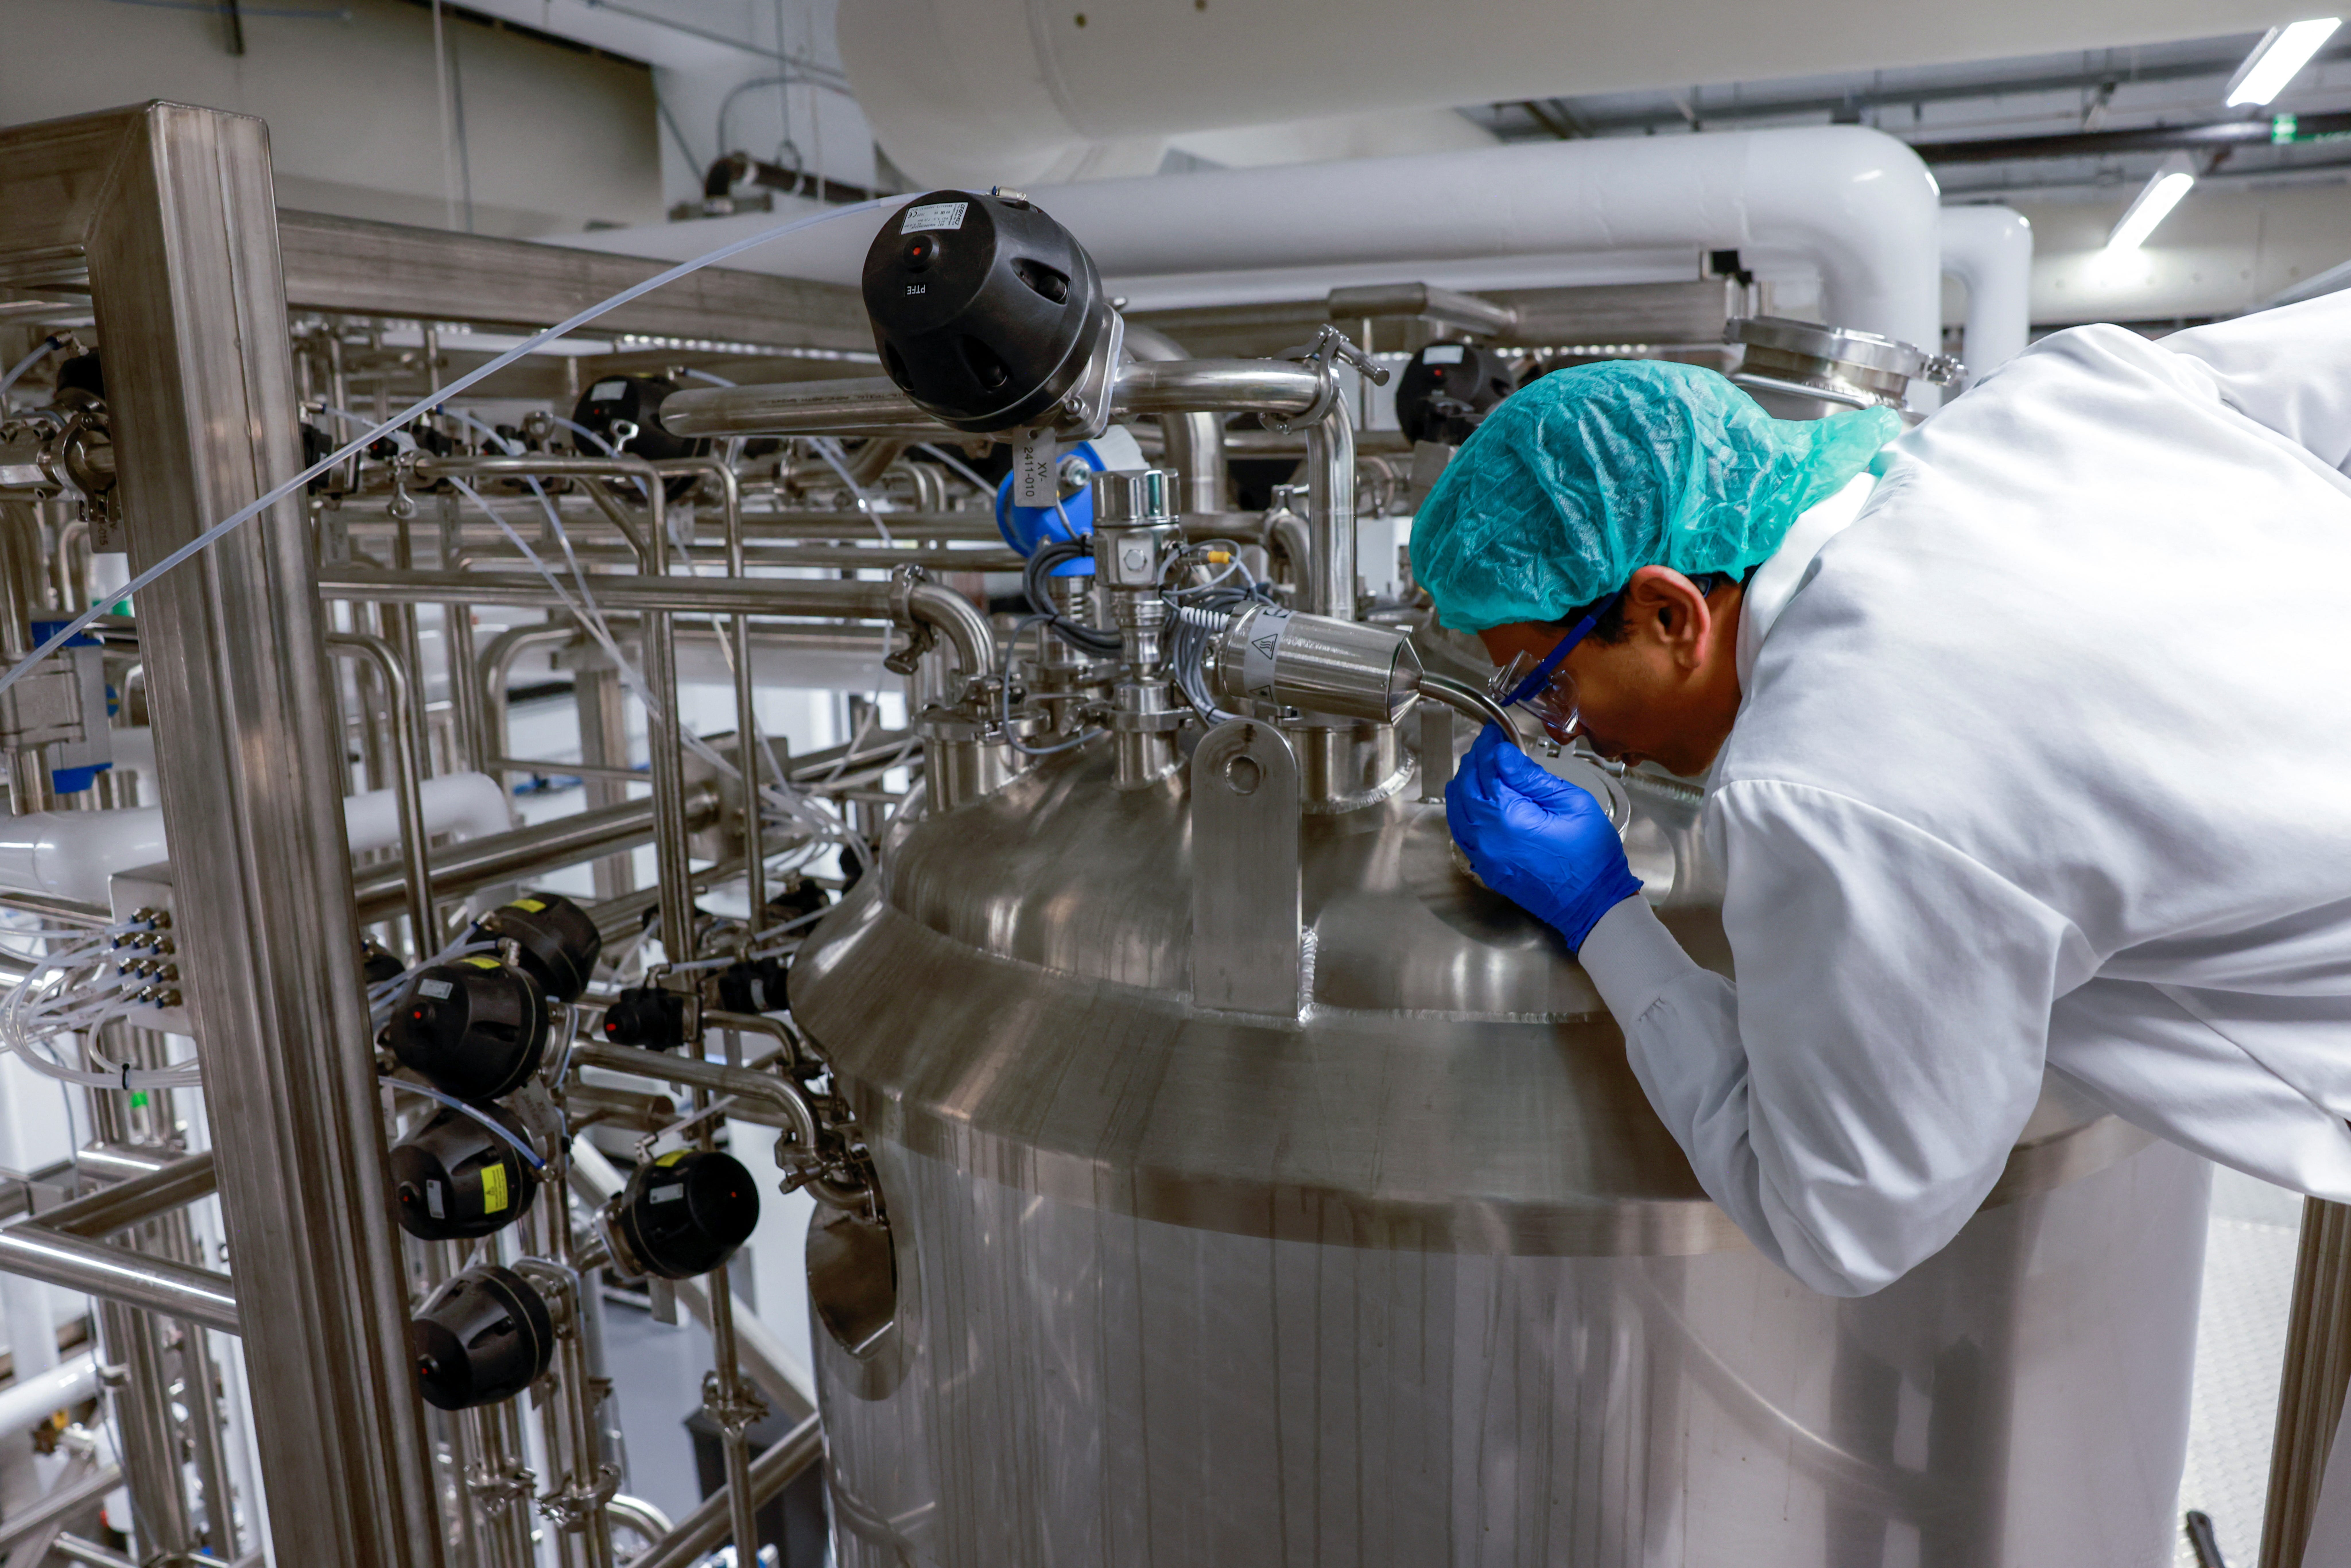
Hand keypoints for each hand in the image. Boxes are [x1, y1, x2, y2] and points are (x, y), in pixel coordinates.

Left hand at [1444, 725, 1641, 949]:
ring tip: (1481, 766)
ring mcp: (1483, 856)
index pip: (1486, 771)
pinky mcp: (1487, 868)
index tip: (1495, 734)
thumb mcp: (1572, 804)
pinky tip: (1474, 798)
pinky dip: (1463, 809)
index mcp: (1508, 818)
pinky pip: (1462, 832)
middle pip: (1465, 788)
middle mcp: (1487, 838)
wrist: (1593, 904)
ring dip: (1465, 783)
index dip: (1489, 747)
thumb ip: (1532, 778)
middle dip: (1475, 762)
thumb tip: (1503, 755)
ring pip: (1458, 810)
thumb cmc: (1592, 857)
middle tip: (1489, 746)